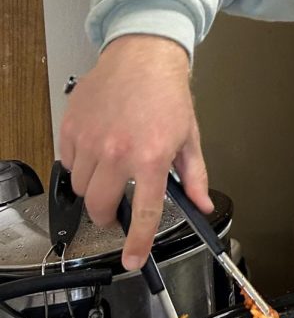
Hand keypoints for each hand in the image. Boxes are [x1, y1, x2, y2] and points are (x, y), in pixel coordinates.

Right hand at [59, 34, 210, 270]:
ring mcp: (90, 141)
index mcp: (151, 158)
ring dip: (95, 187)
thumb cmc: (168, 95)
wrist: (142, 57)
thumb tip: (201, 204)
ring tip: (113, 168)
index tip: (133, 260)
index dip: (138, 242)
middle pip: (100, 206)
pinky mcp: (71, 129)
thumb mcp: (189, 138)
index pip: (144, 212)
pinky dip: (81, 164)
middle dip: (108, 215)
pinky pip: (68, 162)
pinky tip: (98, 150)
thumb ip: (194, 177)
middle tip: (118, 209)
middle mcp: (117, 153)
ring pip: (82, 187)